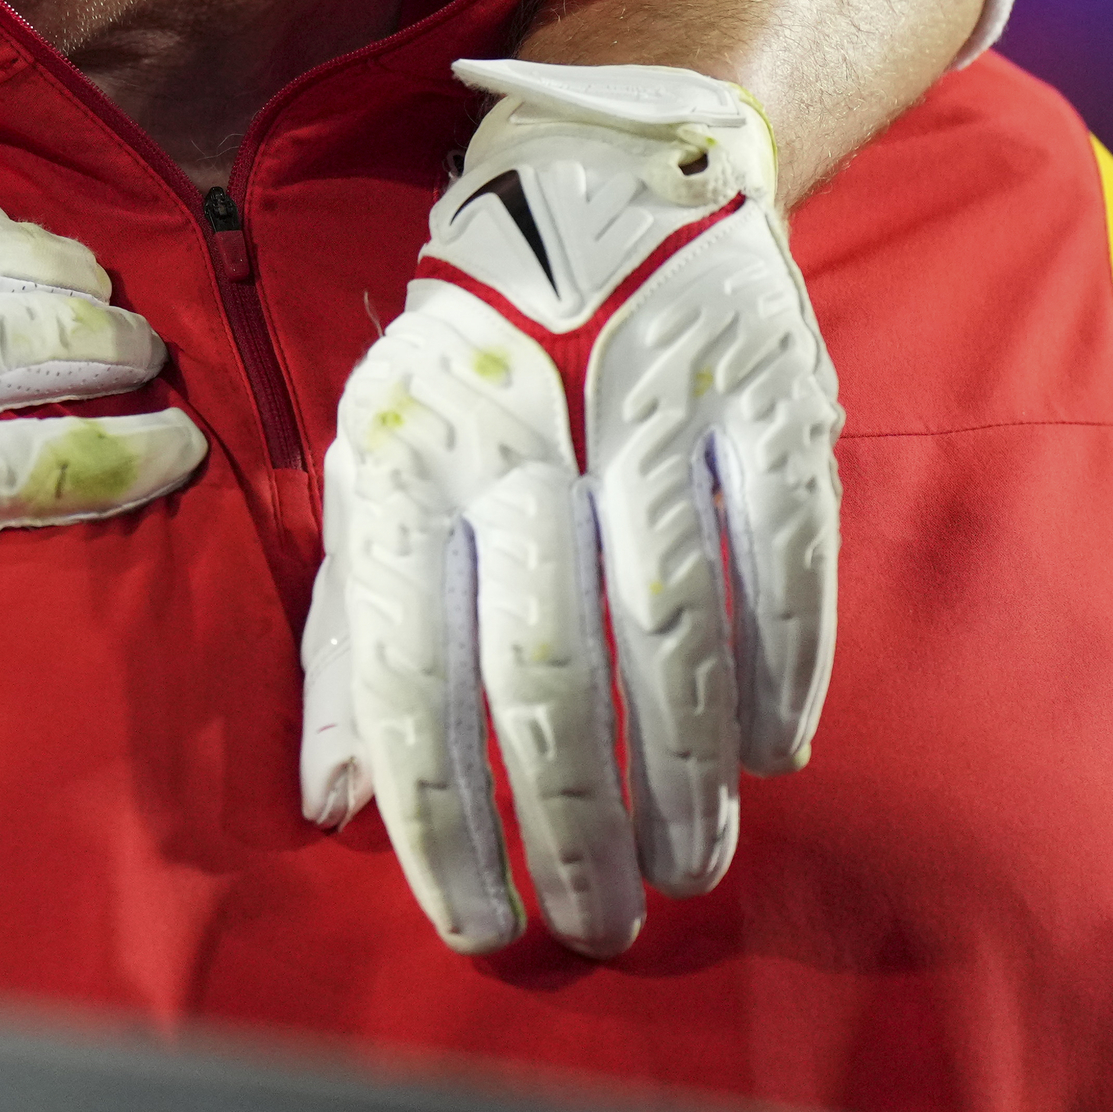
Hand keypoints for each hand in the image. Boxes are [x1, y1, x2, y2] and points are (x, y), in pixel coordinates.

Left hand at [302, 59, 842, 956]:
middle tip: (593, 926)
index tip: (475, 922)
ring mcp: (646, 414)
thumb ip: (349, 637)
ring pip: (669, 631)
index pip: (404, 668)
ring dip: (680, 777)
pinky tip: (766, 756)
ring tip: (684, 869)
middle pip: (541, 670)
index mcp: (401, 462)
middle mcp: (516, 441)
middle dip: (569, 826)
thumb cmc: (468, 371)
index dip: (441, 813)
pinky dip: (778, 672)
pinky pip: (780, 560)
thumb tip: (332, 800)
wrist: (602, 186)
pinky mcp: (762, 399)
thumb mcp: (375, 474)